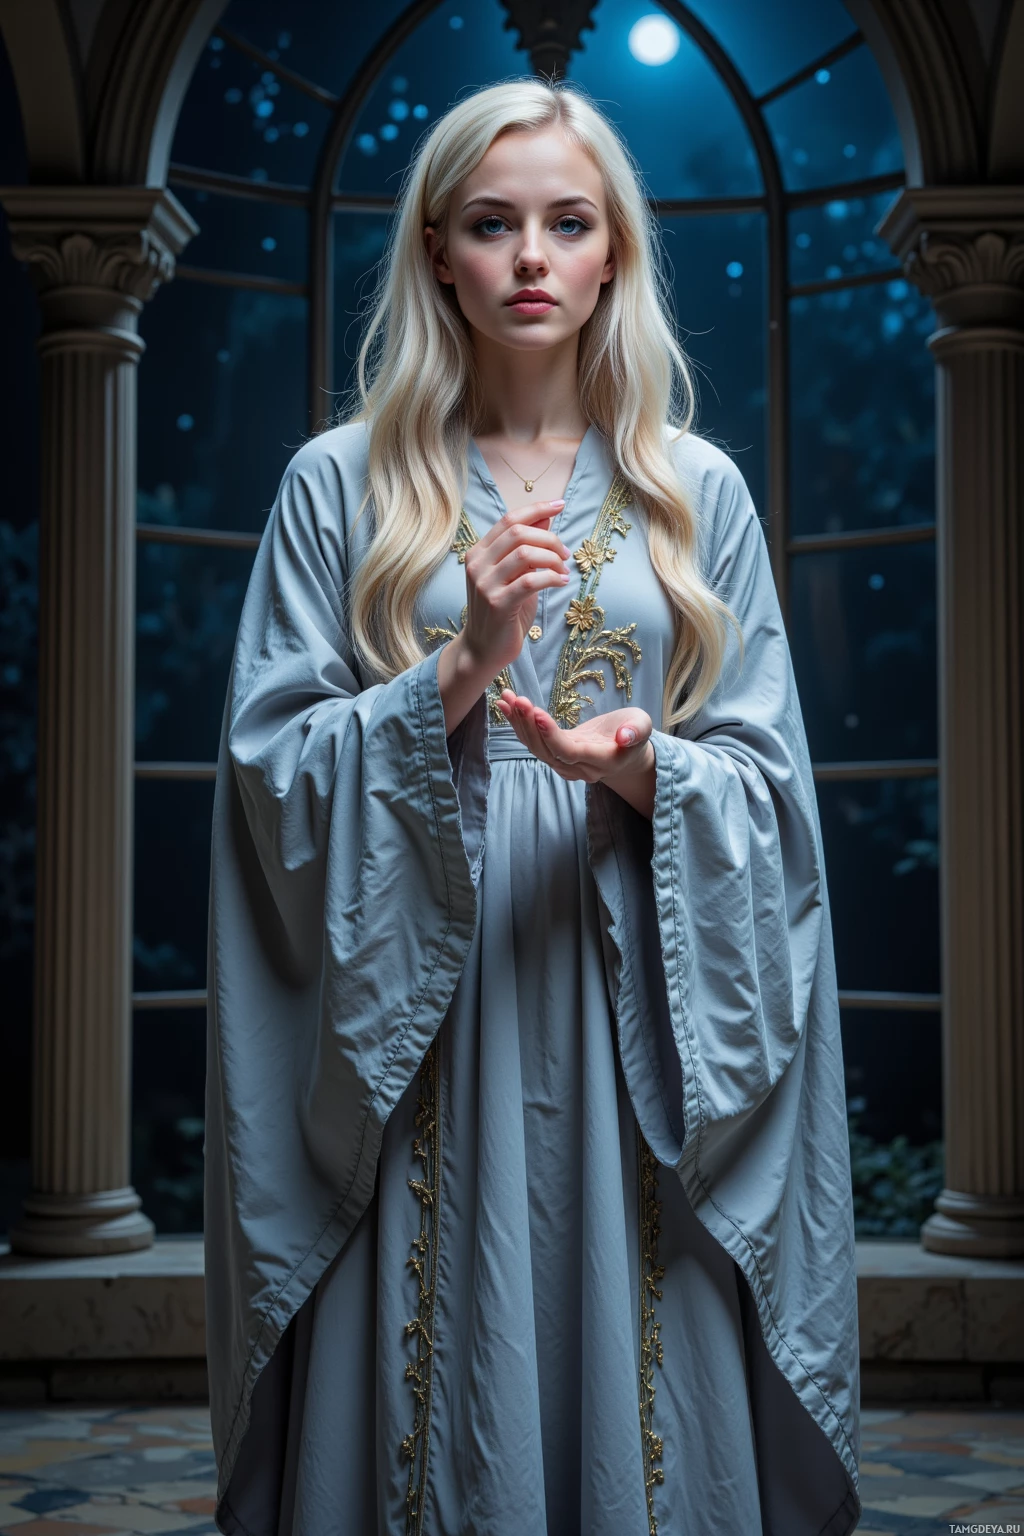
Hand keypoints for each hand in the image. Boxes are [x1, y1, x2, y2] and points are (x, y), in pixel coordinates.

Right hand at [461, 499, 572, 677]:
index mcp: (479, 553)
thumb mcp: (515, 575)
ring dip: (552, 558)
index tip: (561, 504)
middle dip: (549, 538)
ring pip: (525, 553)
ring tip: (563, 570)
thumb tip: (546, 517)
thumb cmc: (503, 611)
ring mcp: (485, 584)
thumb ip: (527, 547)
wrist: (484, 649)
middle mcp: (477, 564)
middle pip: (518, 532)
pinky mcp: (498, 603)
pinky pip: (530, 580)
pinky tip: (561, 582)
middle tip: (566, 554)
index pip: (509, 519)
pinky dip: (551, 577)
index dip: (537, 508)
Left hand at [495, 690, 654, 784]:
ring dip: (519, 724)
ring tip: (508, 698)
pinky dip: (518, 724)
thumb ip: (637, 731)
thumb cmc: (636, 732)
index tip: (537, 713)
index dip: (551, 736)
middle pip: (548, 751)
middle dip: (530, 725)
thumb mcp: (643, 725)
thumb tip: (625, 736)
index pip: (570, 752)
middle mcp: (580, 768)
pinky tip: (505, 705)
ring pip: (537, 749)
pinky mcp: (556, 755)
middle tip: (518, 700)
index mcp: (602, 760)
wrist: (627, 751)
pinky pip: (534, 743)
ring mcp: (566, 765)